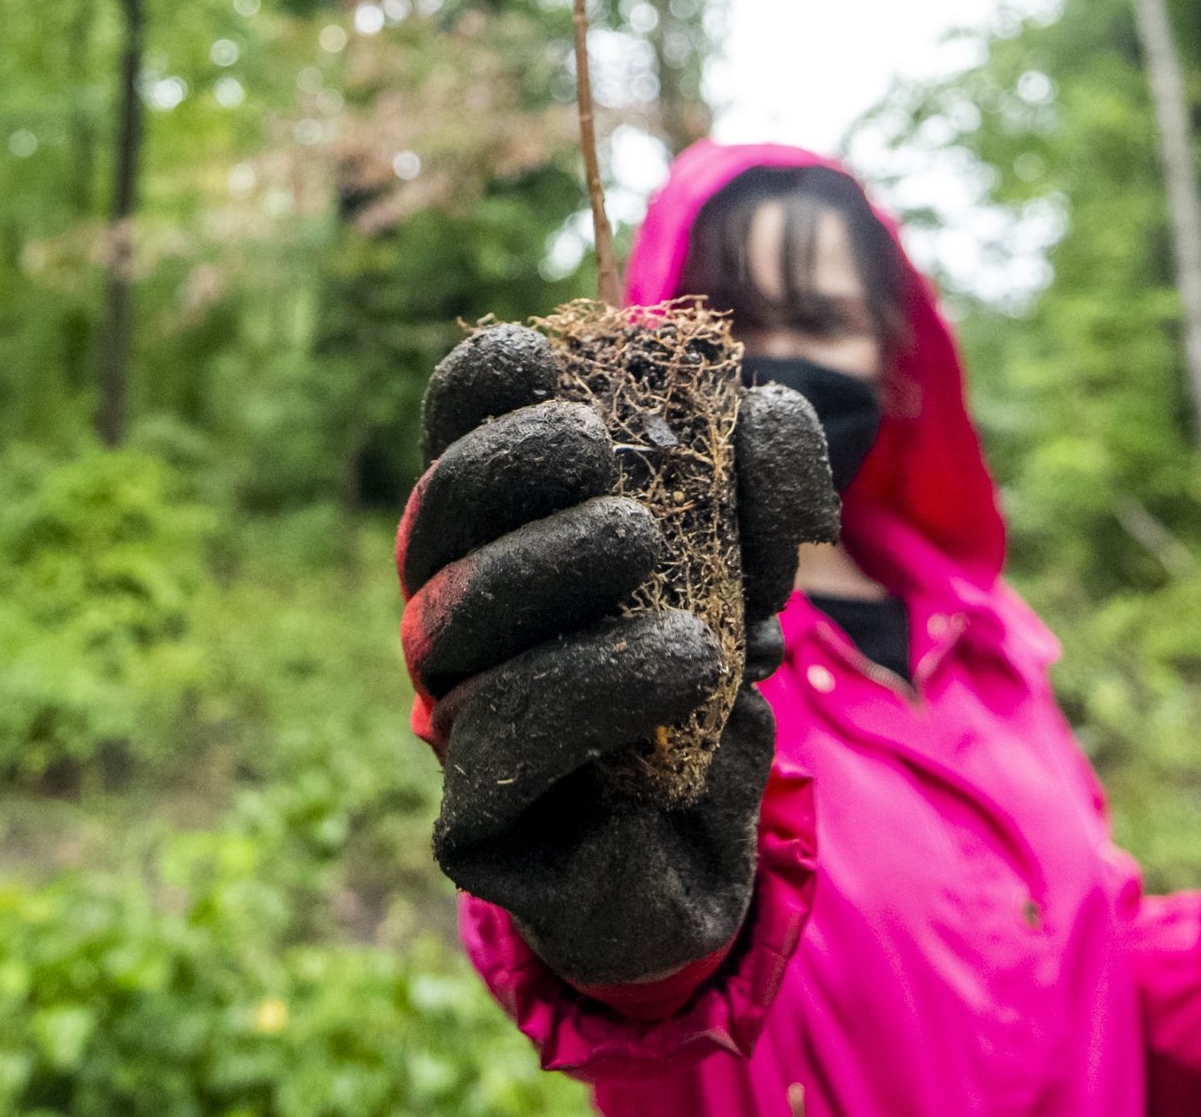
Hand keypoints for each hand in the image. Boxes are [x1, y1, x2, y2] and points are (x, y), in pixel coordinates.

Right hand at [399, 323, 837, 989]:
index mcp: (501, 530)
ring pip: (457, 619)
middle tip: (604, 462)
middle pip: (436, 515)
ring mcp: (449, 714)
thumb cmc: (704, 668)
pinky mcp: (472, 818)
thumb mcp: (757, 556)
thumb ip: (764, 473)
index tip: (541, 356)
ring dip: (555, 568)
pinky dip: (599, 685)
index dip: (480, 384)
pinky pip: (504, 735)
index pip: (453, 433)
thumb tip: (758, 419)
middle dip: (510, 465)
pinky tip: (687, 662)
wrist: (708, 844)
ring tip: (656, 560)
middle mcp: (451, 611)